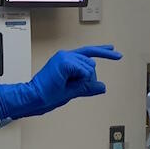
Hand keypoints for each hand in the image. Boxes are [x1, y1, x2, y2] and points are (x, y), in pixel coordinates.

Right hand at [0, 45, 123, 119]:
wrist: (35, 98)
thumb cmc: (48, 95)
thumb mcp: (73, 91)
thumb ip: (88, 87)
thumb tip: (103, 87)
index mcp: (66, 60)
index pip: (89, 53)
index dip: (103, 52)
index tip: (114, 50)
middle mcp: (65, 55)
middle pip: (91, 64)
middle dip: (87, 78)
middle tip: (70, 85)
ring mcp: (64, 56)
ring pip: (88, 67)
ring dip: (81, 80)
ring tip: (64, 84)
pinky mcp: (64, 61)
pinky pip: (84, 71)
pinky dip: (79, 79)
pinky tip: (66, 81)